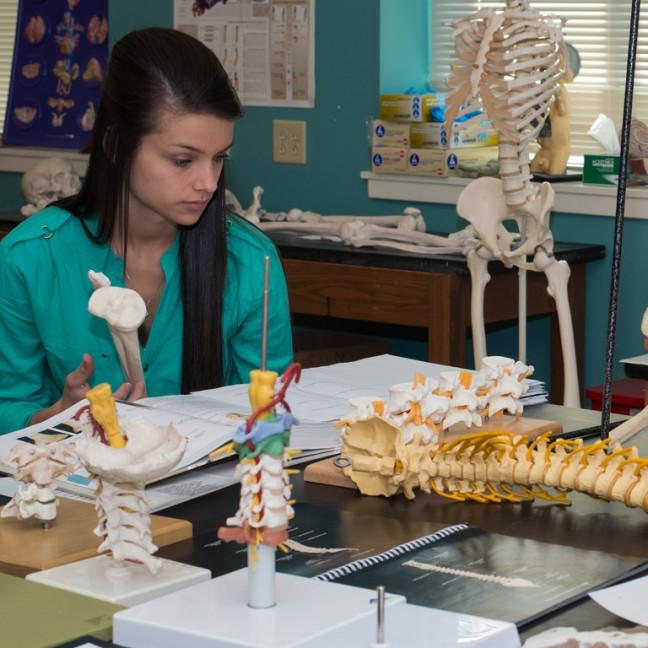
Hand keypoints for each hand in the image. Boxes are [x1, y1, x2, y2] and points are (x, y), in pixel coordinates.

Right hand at [29, 355, 146, 425]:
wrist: (67, 415)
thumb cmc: (71, 397)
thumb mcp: (74, 382)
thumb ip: (82, 371)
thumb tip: (87, 356)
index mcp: (97, 407)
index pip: (113, 403)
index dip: (122, 393)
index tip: (128, 384)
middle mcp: (107, 415)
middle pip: (128, 410)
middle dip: (137, 397)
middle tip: (140, 385)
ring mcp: (112, 418)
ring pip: (131, 412)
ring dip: (138, 400)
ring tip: (140, 387)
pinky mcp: (115, 418)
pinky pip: (130, 413)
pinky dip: (136, 405)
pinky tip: (139, 394)